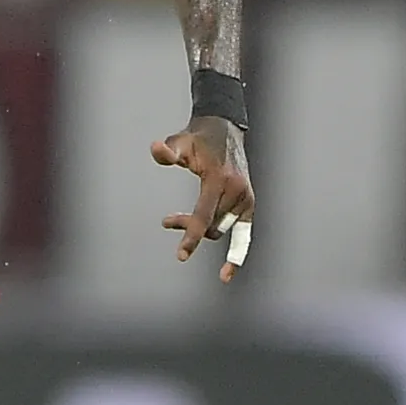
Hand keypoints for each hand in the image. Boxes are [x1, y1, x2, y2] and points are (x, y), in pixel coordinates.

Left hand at [152, 115, 253, 282]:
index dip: (191, 235)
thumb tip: (156, 150)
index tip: (181, 255)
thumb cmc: (198, 139)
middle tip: (167, 221)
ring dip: (200, 231)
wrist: (225, 130)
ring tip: (175, 221)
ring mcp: (245, 199)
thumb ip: (168, 151)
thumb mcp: (180, 141)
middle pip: (210, 225)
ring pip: (220, 230)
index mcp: (220, 179)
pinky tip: (226, 273)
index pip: (204, 214)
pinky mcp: (249, 205)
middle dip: (188, 228)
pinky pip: (244, 234)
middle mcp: (237, 192)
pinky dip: (237, 252)